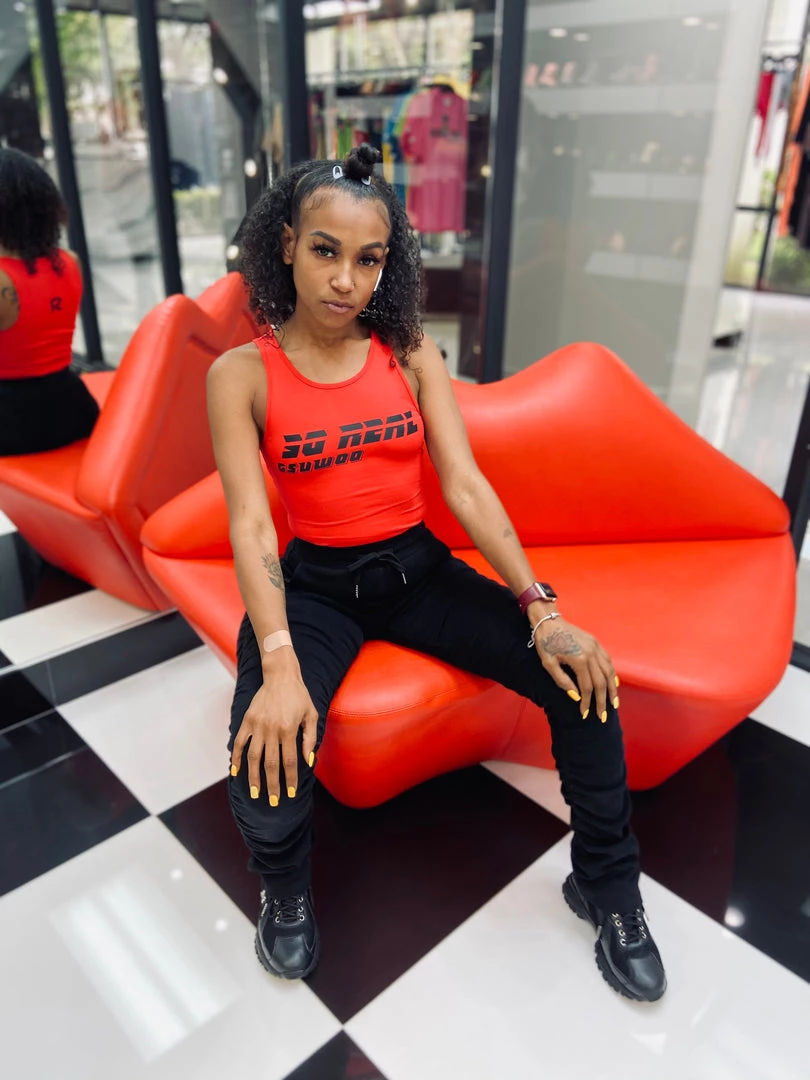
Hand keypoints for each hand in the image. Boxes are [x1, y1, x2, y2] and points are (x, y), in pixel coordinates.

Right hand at [231, 656, 317, 803]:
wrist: (280, 674)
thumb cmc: (299, 695)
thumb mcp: (311, 714)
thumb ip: (310, 738)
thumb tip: (308, 760)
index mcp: (289, 729)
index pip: (289, 761)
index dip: (290, 779)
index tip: (290, 794)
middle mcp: (272, 729)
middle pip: (270, 764)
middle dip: (272, 785)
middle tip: (274, 801)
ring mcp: (257, 725)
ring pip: (253, 757)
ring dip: (253, 777)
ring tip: (255, 793)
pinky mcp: (247, 720)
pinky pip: (240, 743)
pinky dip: (237, 758)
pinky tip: (236, 772)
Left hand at [532, 617, 618, 720]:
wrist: (548, 621)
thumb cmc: (546, 643)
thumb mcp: (549, 664)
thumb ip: (563, 681)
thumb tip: (577, 697)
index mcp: (579, 659)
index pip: (587, 688)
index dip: (587, 703)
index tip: (584, 714)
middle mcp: (592, 653)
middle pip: (602, 682)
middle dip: (603, 701)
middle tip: (602, 716)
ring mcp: (596, 647)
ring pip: (609, 672)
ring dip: (612, 689)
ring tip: (614, 703)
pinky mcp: (596, 643)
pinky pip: (608, 661)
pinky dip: (612, 674)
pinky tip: (613, 684)